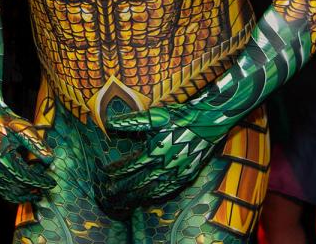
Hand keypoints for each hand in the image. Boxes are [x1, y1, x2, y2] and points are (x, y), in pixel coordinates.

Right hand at [0, 111, 54, 202]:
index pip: (26, 176)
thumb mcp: (24, 130)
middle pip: (18, 187)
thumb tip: (50, 159)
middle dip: (34, 189)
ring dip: (24, 195)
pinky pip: (0, 190)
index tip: (51, 183)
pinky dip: (12, 195)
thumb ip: (37, 145)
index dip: (40, 182)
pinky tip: (21, 193)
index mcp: (5, 157)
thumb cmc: (7, 123)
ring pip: (9, 192)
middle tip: (46, 186)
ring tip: (36, 194)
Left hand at [100, 98, 232, 209]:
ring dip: (138, 195)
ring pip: (153, 190)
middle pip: (139, 182)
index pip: (131, 166)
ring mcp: (176, 173)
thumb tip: (110, 122)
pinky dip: (156, 195)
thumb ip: (131, 121)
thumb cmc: (182, 117)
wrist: (210, 122)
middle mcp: (164, 166)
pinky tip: (151, 197)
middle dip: (123, 188)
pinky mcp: (187, 175)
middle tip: (110, 194)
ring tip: (126, 200)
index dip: (117, 171)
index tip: (106, 173)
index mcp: (154, 151)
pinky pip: (169, 190)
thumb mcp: (155, 116)